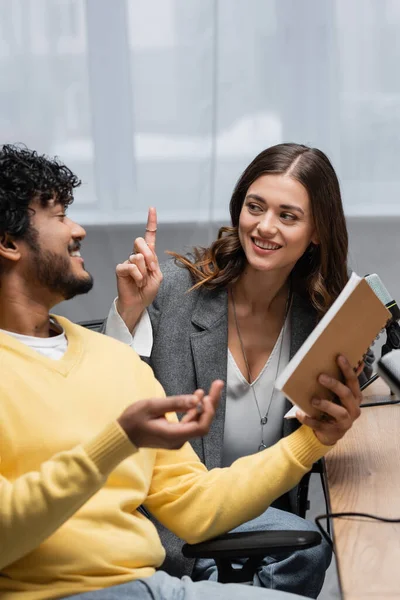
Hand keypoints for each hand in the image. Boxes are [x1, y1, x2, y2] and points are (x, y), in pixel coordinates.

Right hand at [115, 207, 162, 331]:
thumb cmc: (147, 290)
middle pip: (141, 242)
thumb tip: (142, 256)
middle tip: (150, 270)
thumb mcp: (157, 275)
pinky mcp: (120, 269)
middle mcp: (137, 255)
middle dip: (148, 256)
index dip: (151, 222)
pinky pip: (131, 266)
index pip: (149, 236)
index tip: (152, 209)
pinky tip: (137, 282)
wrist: (138, 303)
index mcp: (148, 255)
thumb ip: (153, 262)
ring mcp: (128, 261)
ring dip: (144, 272)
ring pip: (138, 257)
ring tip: (142, 281)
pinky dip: (137, 276)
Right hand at [118, 380, 223, 449]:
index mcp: (174, 435)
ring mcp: (177, 439)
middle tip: (218, 384)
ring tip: (210, 388)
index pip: (201, 427)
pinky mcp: (175, 436)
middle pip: (203, 424)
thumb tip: (197, 399)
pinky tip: (197, 398)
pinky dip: (195, 411)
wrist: (122, 435)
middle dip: (212, 404)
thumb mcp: (153, 406)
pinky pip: (190, 423)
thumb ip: (176, 403)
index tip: (208, 395)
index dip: (209, 411)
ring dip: (205, 406)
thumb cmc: (134, 419)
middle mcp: (179, 440)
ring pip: (198, 423)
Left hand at [296, 355, 361, 445]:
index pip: (353, 381)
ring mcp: (345, 422)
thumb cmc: (334, 409)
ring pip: (339, 412)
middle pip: (346, 394)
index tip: (339, 357)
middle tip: (320, 377)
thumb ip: (338, 382)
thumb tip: (332, 361)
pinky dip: (309, 419)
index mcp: (355, 397)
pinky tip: (300, 413)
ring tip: (313, 399)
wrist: (330, 433)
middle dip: (334, 384)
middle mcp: (353, 409)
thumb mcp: (338, 397)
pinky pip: (320, 425)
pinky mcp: (333, 432)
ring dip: (326, 404)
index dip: (347, 369)